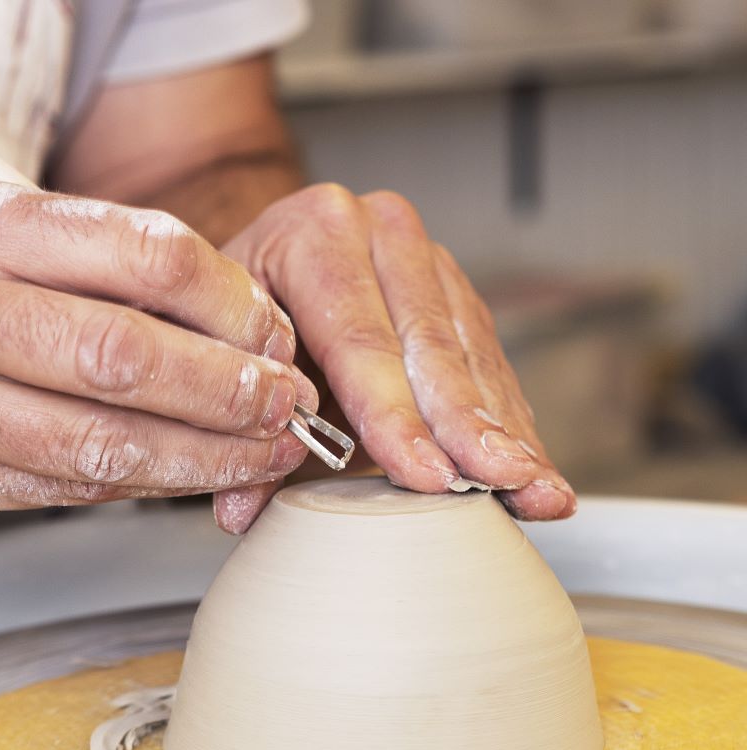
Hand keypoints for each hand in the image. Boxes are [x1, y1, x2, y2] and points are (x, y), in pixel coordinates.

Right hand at [0, 177, 316, 540]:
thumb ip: (85, 268)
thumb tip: (226, 322)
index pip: (137, 251)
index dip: (228, 300)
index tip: (272, 331)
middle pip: (127, 351)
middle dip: (230, 387)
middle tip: (285, 403)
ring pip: (102, 436)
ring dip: (203, 452)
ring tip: (263, 452)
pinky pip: (67, 487)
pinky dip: (144, 486)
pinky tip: (188, 481)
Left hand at [215, 184, 574, 532]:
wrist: (267, 272)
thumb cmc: (241, 324)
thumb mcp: (224, 362)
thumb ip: (235, 432)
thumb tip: (241, 508)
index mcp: (314, 232)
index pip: (359, 339)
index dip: (394, 414)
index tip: (424, 474)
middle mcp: (382, 232)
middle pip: (431, 345)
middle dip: (466, 426)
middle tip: (498, 482)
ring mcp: (430, 262)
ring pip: (475, 358)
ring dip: (505, 434)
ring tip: (532, 490)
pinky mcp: (459, 298)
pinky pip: (492, 367)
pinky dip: (513, 427)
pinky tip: (536, 474)